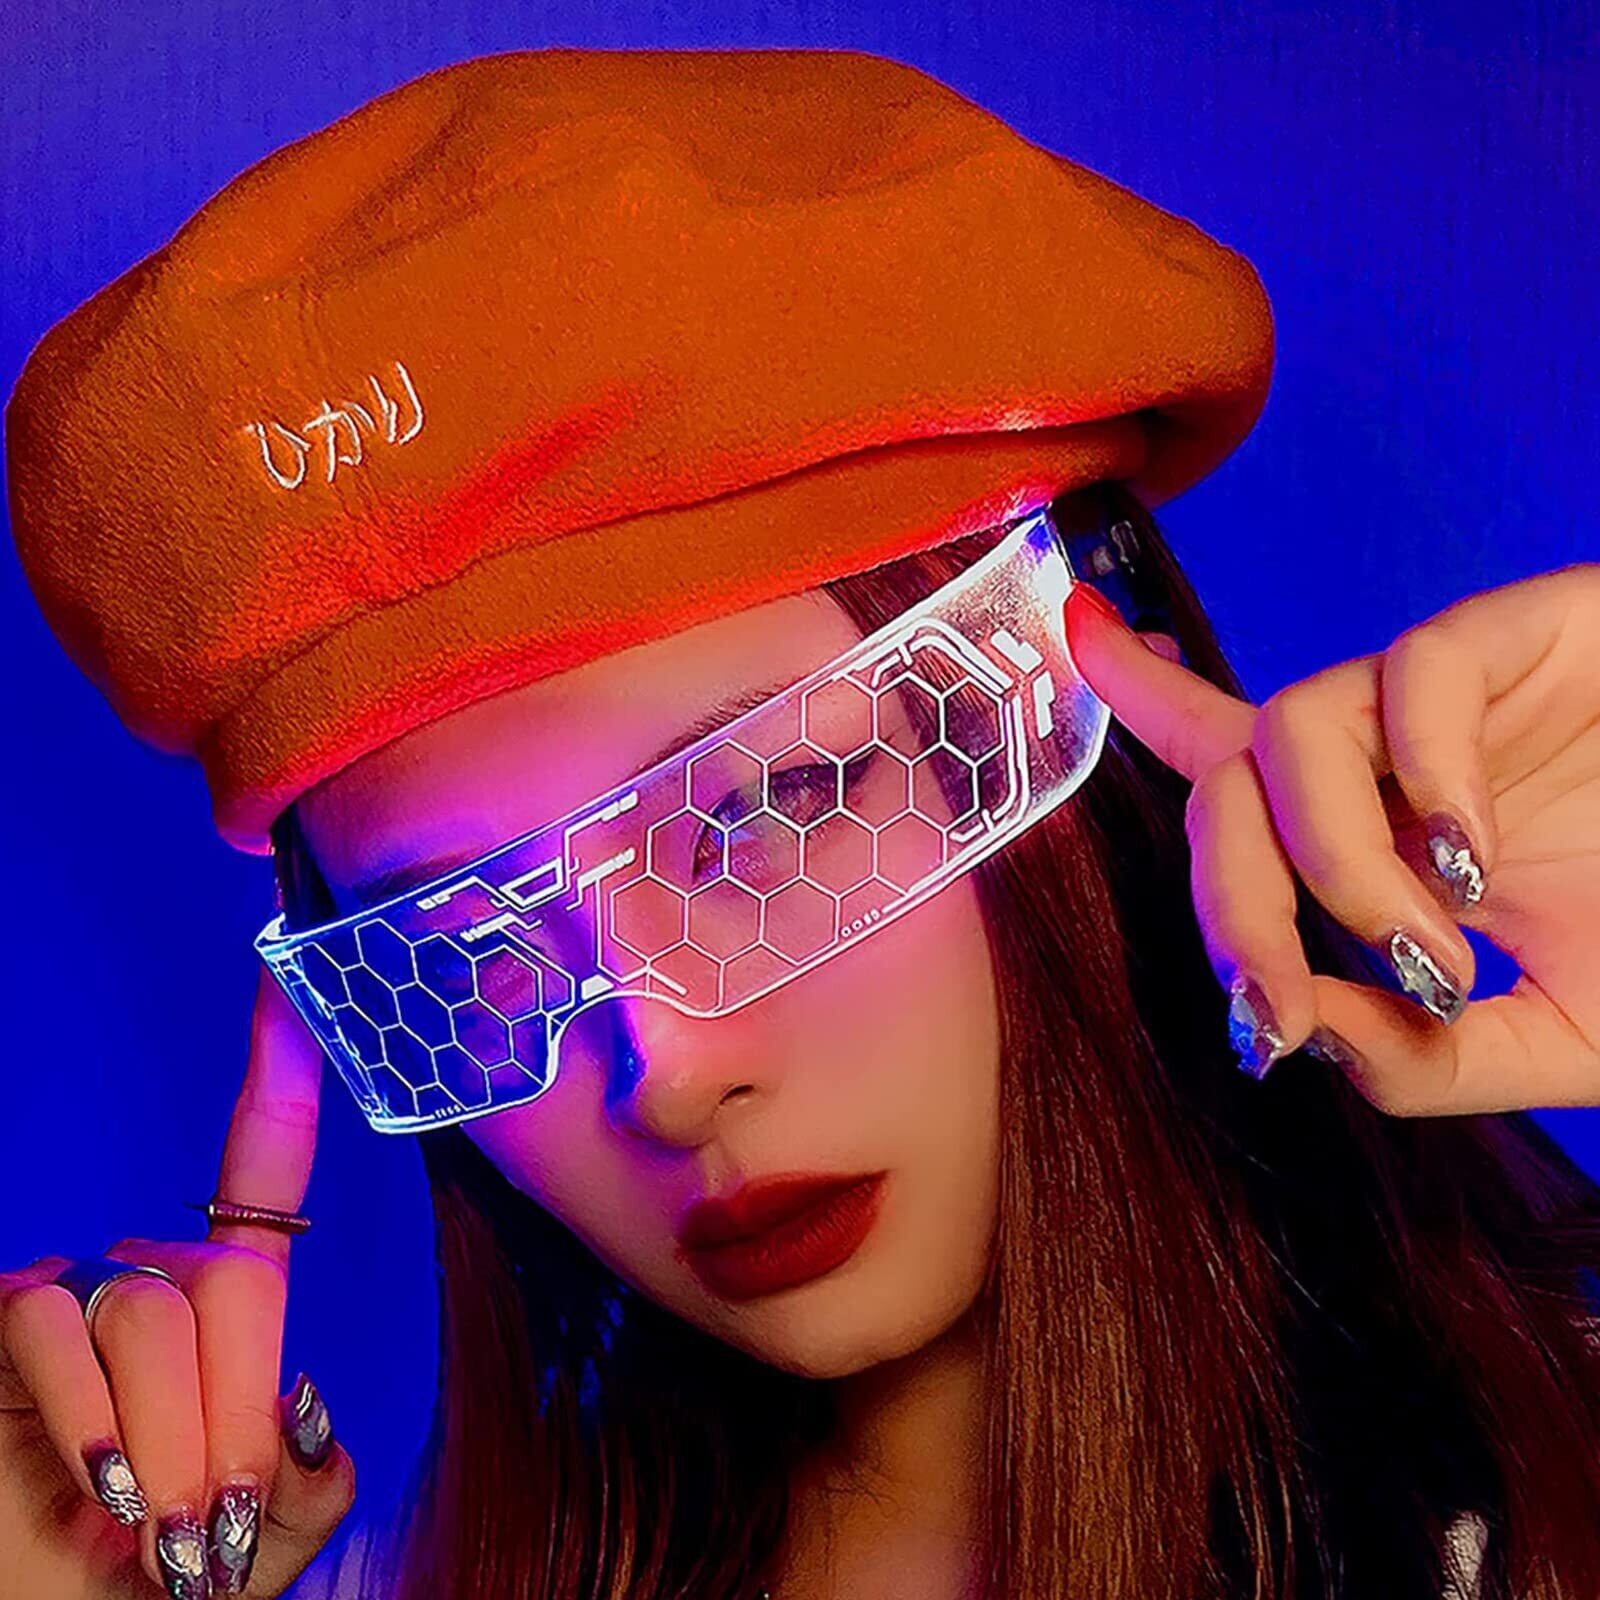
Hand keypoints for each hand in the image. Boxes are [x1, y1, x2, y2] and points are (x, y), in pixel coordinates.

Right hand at [0, 968, 352, 1597]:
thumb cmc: (171, 1572)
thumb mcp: (271, 1533)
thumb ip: (312, 1474)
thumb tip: (304, 1403)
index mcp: (232, 1309)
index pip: (263, 1177)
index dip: (279, 1073)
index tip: (283, 972)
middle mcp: (152, 1275)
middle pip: (231, 1280)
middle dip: (230, 1414)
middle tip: (210, 1519)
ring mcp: (71, 1290)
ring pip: (149, 1309)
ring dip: (164, 1438)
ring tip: (153, 1521)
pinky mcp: (2, 1314)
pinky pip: (52, 1322)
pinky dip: (86, 1420)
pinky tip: (96, 1486)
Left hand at [1063, 562, 1599, 1114]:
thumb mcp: (1549, 1039)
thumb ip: (1421, 1054)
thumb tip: (1298, 1030)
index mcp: (1381, 827)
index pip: (1226, 751)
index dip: (1144, 690)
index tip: (1073, 627)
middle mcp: (1387, 753)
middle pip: (1222, 790)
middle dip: (1229, 909)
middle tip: (1279, 1010)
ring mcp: (1442, 695)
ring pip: (1290, 737)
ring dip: (1329, 867)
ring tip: (1428, 951)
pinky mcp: (1513, 636)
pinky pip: (1409, 682)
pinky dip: (1422, 788)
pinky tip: (1478, 865)